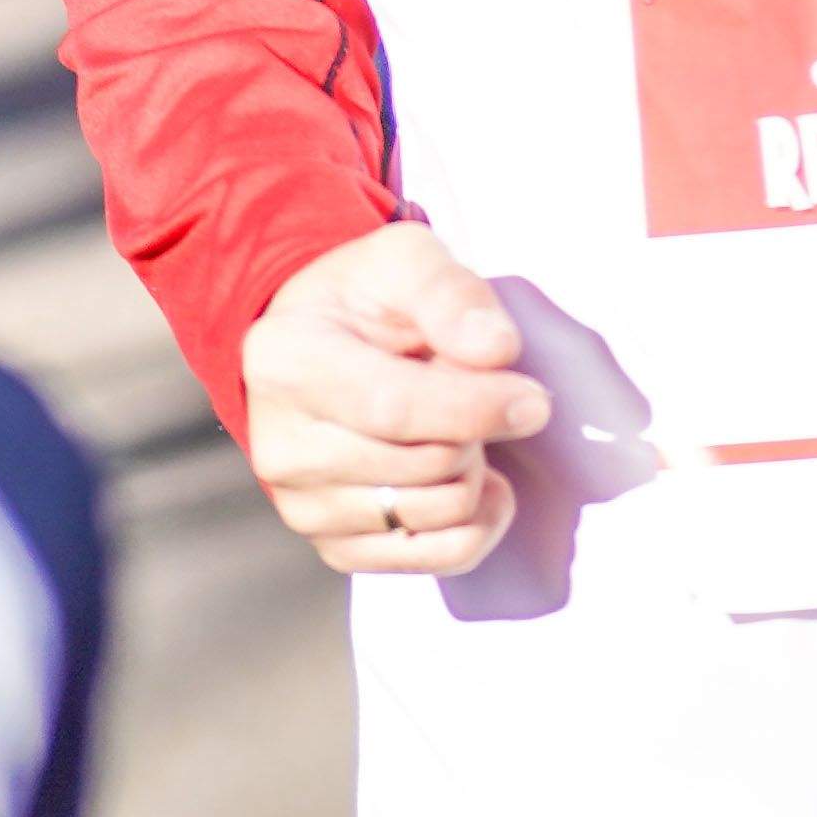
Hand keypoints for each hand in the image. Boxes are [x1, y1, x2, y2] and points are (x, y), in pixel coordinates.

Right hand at [239, 221, 545, 578]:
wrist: (316, 345)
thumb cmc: (364, 298)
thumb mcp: (404, 259)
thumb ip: (451, 294)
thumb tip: (498, 350)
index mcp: (286, 363)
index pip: (394, 408)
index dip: (474, 408)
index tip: (534, 400)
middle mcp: (282, 448)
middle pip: (427, 465)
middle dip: (476, 426)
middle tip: (469, 386)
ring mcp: (304, 507)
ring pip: (441, 513)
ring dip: (475, 467)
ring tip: (457, 424)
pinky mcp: (337, 547)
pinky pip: (441, 558)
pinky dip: (478, 519)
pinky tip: (472, 476)